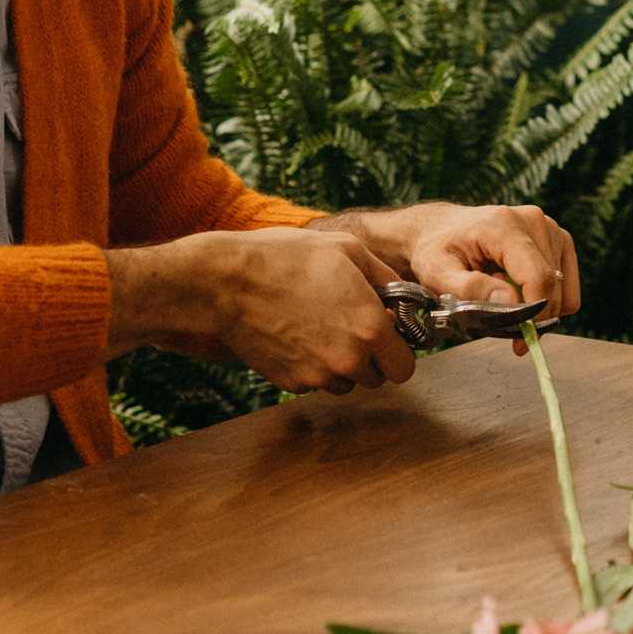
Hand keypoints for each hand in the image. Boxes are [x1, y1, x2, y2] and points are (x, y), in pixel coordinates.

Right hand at [124, 227, 418, 395]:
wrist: (227, 282)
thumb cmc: (287, 258)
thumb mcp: (348, 250)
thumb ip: (386, 277)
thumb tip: (403, 297)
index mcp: (370, 328)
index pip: (405, 367)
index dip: (398, 350)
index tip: (388, 335)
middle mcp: (348, 360)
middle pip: (377, 378)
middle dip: (371, 357)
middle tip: (351, 325)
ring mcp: (317, 375)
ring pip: (346, 383)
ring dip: (342, 364)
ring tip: (321, 326)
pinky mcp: (290, 382)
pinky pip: (315, 382)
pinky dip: (312, 366)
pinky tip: (298, 334)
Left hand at [344, 202, 581, 319]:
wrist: (440, 229)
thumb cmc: (436, 250)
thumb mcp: (437, 273)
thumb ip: (470, 288)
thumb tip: (509, 301)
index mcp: (503, 225)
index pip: (538, 276)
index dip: (534, 314)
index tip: (519, 340)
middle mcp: (533, 221)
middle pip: (552, 285)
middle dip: (533, 317)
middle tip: (505, 329)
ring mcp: (549, 227)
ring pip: (562, 288)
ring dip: (538, 306)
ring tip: (504, 297)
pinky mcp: (558, 238)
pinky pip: (567, 283)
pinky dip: (548, 298)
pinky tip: (520, 291)